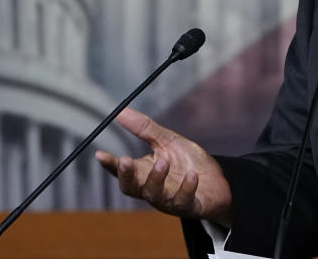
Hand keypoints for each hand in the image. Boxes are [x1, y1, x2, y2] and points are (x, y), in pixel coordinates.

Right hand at [95, 107, 231, 225]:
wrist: (217, 181)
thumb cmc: (188, 162)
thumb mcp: (167, 141)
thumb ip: (145, 129)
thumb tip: (120, 112)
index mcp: (144, 172)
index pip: (121, 171)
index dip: (110, 165)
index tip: (100, 154)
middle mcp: (152, 188)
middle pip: (130, 187)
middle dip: (126, 176)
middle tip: (125, 160)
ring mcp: (169, 199)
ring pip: (154, 195)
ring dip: (156, 179)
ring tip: (163, 161)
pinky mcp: (188, 205)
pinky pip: (183, 200)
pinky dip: (187, 187)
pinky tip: (192, 175)